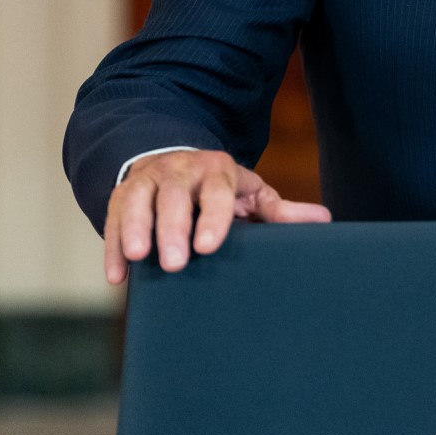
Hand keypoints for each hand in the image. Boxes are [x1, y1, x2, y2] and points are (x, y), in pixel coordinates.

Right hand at [103, 149, 329, 284]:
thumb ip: (278, 211)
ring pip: (137, 202)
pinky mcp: (121, 195)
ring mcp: (148, 181)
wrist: (173, 158)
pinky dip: (112, 247)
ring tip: (138, 258)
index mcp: (217, 171)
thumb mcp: (250, 192)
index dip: (214, 218)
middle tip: (175, 262)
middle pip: (174, 197)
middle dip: (172, 228)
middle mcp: (180, 171)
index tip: (209, 246)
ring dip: (135, 230)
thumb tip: (324, 221)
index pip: (217, 193)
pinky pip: (111, 219)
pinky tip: (117, 275)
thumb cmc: (219, 188)